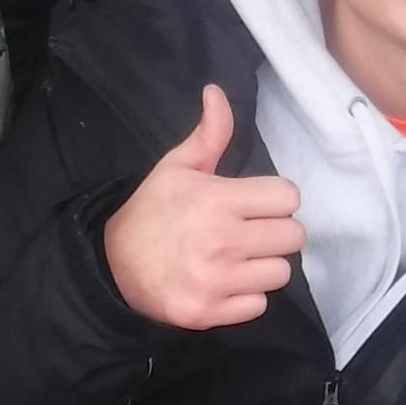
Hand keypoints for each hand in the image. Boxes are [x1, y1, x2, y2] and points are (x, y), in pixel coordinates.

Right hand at [102, 87, 304, 330]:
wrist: (112, 266)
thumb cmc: (151, 212)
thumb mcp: (176, 167)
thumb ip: (209, 134)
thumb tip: (216, 92)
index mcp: (217, 200)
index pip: (288, 198)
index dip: (276, 199)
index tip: (258, 204)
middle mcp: (222, 241)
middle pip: (293, 236)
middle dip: (276, 232)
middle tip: (252, 232)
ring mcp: (217, 280)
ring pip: (281, 272)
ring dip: (264, 266)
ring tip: (239, 259)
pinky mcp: (211, 313)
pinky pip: (259, 305)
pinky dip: (247, 297)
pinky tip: (227, 283)